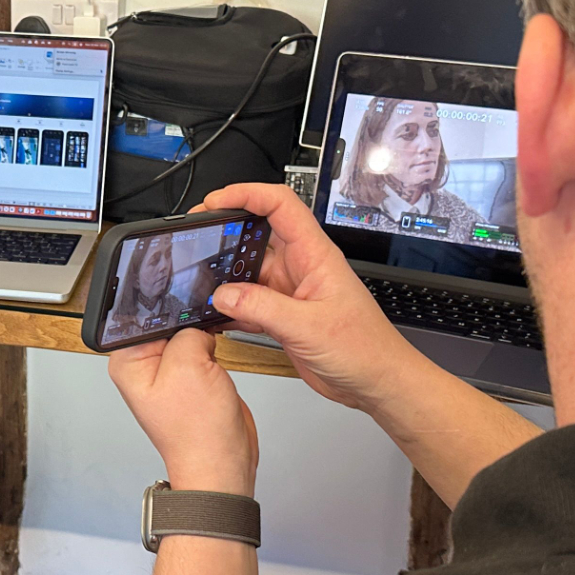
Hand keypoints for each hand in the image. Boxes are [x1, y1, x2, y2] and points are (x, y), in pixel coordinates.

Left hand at [108, 328, 257, 495]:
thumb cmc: (197, 432)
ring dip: (203, 342)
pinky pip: (201, 350)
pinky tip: (215, 368)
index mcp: (128, 362)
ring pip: (188, 335)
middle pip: (168, 322)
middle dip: (189, 327)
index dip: (170, 312)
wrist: (223, 462)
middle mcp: (144, 366)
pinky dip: (213, 352)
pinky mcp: (191, 376)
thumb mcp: (188, 365)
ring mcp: (168, 372)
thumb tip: (198, 326)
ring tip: (207, 367)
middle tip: (199, 349)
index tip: (188, 321)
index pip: (145, 315)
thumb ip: (189, 332)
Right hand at [196, 183, 418, 413]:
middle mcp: (300, 267)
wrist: (376, 381)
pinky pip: (249, 302)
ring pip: (248, 271)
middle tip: (198, 236)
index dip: (248, 194)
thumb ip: (263, 308)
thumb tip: (224, 294)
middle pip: (257, 234)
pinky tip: (215, 313)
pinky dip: (230, 306)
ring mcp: (289, 291)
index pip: (280, 205)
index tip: (217, 200)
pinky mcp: (283, 315)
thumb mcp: (310, 326)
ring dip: (225, 275)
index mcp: (315, 255)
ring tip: (200, 280)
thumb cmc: (365, 348)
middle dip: (227, 232)